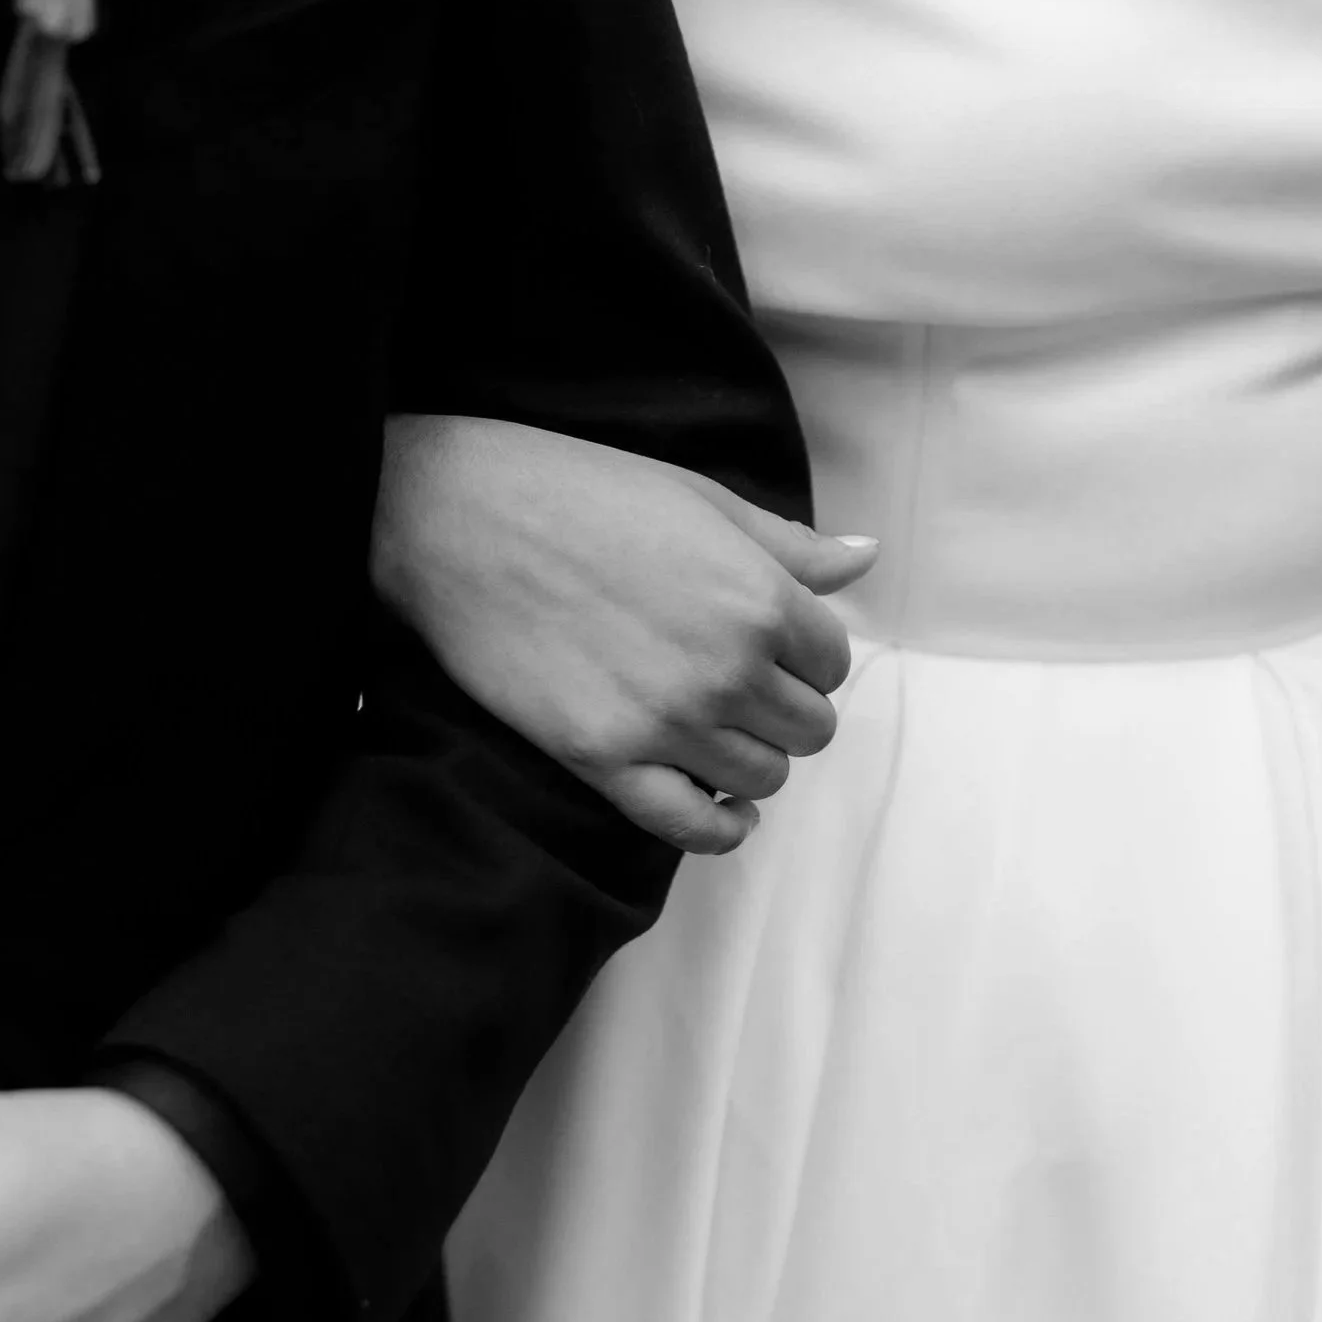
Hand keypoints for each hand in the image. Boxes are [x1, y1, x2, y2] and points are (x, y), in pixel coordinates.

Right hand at [375, 416, 877, 857]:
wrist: (455, 519)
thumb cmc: (575, 492)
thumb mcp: (698, 500)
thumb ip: (788, 545)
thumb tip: (866, 556)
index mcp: (758, 597)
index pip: (832, 662)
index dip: (805, 657)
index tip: (770, 648)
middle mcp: (726, 668)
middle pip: (808, 729)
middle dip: (783, 710)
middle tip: (738, 687)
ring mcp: (666, 722)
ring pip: (762, 780)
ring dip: (748, 761)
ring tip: (714, 731)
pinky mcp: (603, 759)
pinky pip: (693, 829)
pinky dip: (718, 828)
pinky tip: (718, 807)